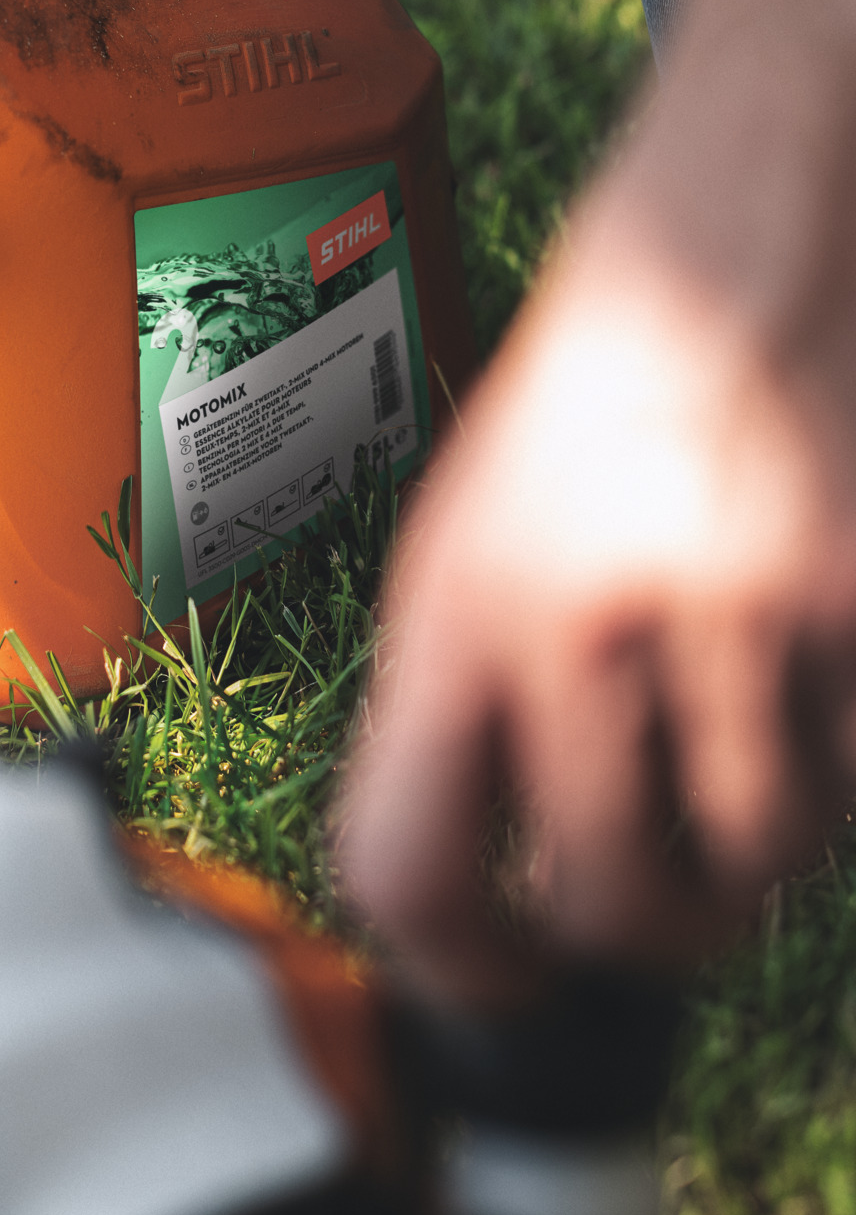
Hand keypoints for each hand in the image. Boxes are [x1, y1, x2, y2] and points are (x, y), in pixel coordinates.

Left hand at [335, 49, 855, 1007]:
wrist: (733, 245)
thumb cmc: (592, 402)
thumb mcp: (474, 532)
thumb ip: (473, 707)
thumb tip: (494, 898)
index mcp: (455, 602)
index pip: (403, 865)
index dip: (453, 962)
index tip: (504, 968)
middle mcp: (584, 618)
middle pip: (610, 907)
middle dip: (640, 925)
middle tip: (659, 884)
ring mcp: (737, 615)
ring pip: (761, 863)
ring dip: (756, 841)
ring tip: (741, 730)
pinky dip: (838, 761)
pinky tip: (807, 663)